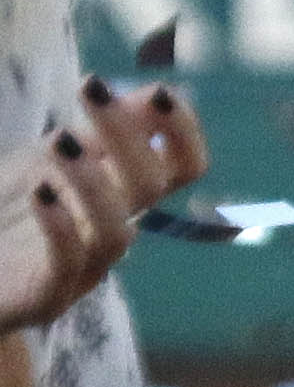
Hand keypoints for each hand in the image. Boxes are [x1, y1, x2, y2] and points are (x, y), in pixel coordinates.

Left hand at [0, 78, 206, 341]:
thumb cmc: (6, 214)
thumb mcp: (48, 160)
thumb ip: (100, 134)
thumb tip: (157, 91)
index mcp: (121, 197)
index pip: (182, 169)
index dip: (183, 132)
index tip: (159, 92)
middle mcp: (112, 230)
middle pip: (149, 188)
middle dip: (126, 134)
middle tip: (90, 88)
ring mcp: (83, 269)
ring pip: (115, 233)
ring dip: (92, 182)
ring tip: (58, 138)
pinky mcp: (45, 298)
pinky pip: (66, 266)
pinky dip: (59, 226)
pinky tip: (39, 191)